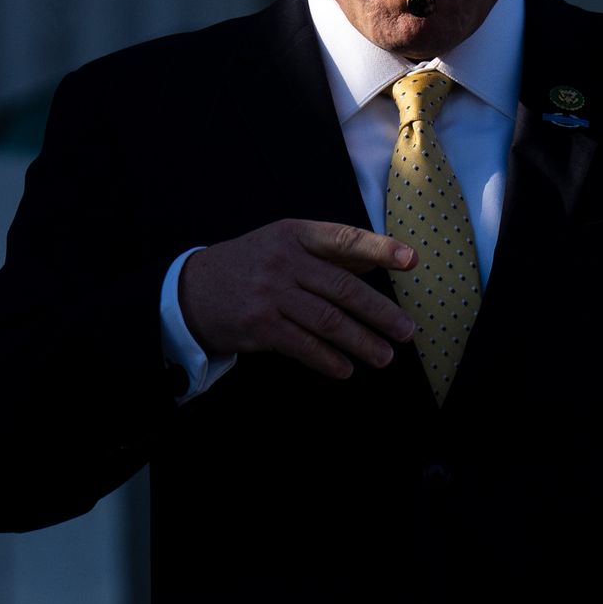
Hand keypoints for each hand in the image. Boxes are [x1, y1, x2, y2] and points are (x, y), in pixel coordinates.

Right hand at [179, 219, 418, 378]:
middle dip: (379, 312)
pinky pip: (302, 345)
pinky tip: (345, 369)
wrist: (191, 291)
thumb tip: (377, 261)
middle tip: (406, 331)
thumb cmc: (250, 266)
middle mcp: (283, 260)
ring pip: (326, 320)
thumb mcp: (284, 245)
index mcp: (295, 234)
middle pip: (342, 288)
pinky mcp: (258, 326)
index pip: (344, 239)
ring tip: (384, 357)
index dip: (379, 249)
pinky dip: (327, 359)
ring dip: (360, 342)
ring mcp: (270, 294)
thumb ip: (328, 253)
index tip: (411, 260)